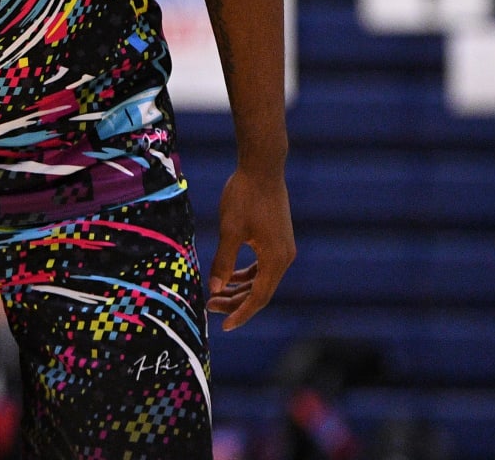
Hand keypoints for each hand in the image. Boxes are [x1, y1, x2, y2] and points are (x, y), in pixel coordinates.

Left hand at [207, 164, 294, 330]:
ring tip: (216, 294)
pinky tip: (230, 276)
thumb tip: (215, 289)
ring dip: (241, 289)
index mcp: (276, 259)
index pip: (258, 298)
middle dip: (236, 302)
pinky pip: (263, 267)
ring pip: (262, 280)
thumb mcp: (230, 230)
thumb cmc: (245, 196)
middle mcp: (284, 257)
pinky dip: (247, 275)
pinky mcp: (278, 239)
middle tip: (210, 306)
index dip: (240, 314)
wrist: (262, 167)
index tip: (223, 326)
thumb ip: (223, 262)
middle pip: (261, 292)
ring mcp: (283, 248)